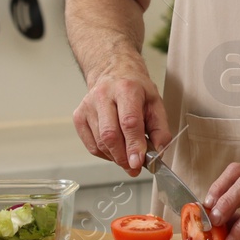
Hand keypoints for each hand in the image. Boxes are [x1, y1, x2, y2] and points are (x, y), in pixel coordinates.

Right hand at [72, 58, 173, 173]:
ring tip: (127, 156)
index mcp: (127, 89)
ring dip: (115, 157)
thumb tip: (158, 152)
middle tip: (133, 168)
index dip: (134, 145)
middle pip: (110, 134)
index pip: (129, 122)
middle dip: (123, 156)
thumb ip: (161, 129)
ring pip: (100, 142)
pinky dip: (104, 154)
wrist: (114, 72)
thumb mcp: (156, 103)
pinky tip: (114, 149)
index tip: (138, 163)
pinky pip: (91, 145)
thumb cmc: (136, 89)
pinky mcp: (78, 116)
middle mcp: (103, 95)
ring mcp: (88, 106)